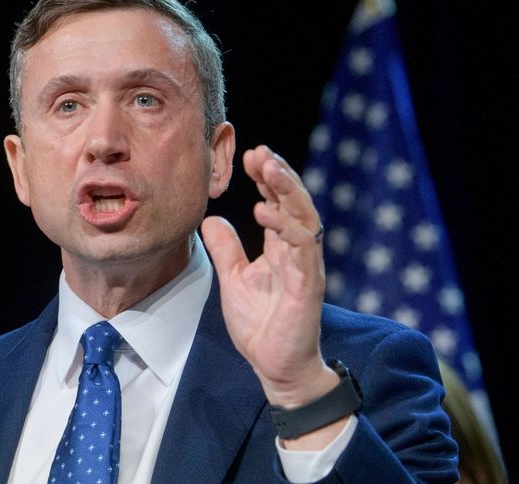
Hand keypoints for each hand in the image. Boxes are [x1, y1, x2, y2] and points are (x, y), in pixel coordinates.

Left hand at [201, 145, 336, 408]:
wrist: (274, 366)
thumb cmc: (260, 324)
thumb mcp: (233, 279)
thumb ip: (226, 249)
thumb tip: (210, 219)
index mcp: (281, 247)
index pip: (279, 202)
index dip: (267, 177)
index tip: (250, 154)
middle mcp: (298, 251)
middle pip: (295, 201)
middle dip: (280, 173)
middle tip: (260, 152)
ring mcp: (305, 266)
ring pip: (304, 217)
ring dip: (287, 190)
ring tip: (268, 168)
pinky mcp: (307, 285)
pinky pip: (302, 248)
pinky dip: (285, 227)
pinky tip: (264, 211)